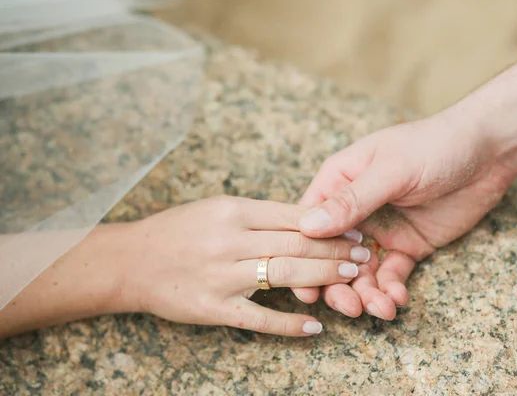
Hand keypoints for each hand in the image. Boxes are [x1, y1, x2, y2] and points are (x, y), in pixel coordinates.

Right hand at [0, 196, 370, 337]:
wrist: (132, 260)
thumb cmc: (176, 230)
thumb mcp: (215, 208)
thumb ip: (256, 214)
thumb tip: (302, 217)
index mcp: (232, 210)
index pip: (292, 215)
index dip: (329, 223)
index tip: (354, 227)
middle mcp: (230, 240)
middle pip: (296, 244)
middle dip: (336, 249)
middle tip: (365, 253)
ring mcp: (222, 276)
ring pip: (285, 276)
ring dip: (323, 277)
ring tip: (352, 277)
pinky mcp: (214, 308)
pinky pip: (259, 318)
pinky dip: (289, 325)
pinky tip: (315, 328)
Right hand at [293, 59, 516, 319]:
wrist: (490, 152)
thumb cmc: (435, 145)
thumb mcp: (391, 170)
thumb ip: (351, 200)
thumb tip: (308, 226)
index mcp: (339, 182)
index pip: (309, 221)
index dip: (304, 254)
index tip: (305, 285)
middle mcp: (354, 209)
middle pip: (331, 253)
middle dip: (337, 283)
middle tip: (350, 306)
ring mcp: (381, 229)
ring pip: (361, 270)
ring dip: (367, 293)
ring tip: (381, 308)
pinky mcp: (407, 245)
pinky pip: (393, 272)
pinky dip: (393, 289)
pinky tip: (399, 299)